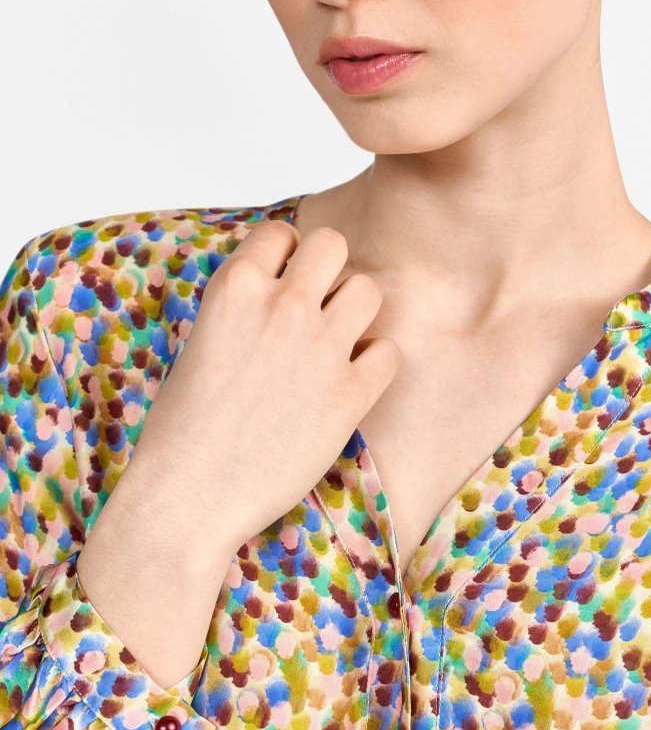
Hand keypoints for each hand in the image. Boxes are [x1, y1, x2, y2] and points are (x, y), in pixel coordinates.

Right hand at [124, 219, 401, 554]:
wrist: (188, 496)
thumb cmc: (182, 427)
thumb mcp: (202, 340)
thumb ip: (244, 306)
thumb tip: (280, 290)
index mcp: (236, 287)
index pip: (282, 233)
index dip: (286, 256)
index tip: (283, 282)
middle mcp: (282, 306)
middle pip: (333, 244)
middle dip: (328, 270)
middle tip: (316, 307)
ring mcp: (321, 348)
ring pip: (368, 290)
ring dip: (355, 312)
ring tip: (335, 344)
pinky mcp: (350, 394)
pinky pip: (389, 351)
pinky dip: (374, 364)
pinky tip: (349, 384)